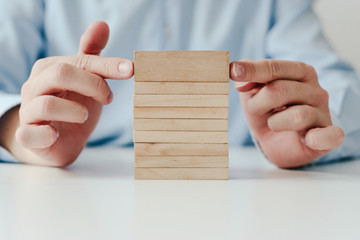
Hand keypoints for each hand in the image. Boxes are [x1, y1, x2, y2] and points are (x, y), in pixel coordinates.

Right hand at [8, 21, 132, 165]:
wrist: (59, 141)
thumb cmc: (74, 106)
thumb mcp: (86, 80)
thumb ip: (92, 56)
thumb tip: (102, 24)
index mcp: (49, 69)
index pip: (78, 61)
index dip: (107, 65)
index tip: (130, 70)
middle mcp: (35, 86)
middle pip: (61, 74)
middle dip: (92, 85)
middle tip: (108, 98)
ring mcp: (28, 112)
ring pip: (48, 104)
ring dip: (76, 111)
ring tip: (85, 115)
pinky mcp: (27, 136)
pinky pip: (30, 134)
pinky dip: (48, 135)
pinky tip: (58, 134)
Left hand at [230, 59, 343, 167]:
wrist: (279, 141)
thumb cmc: (268, 111)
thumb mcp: (254, 94)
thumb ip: (247, 79)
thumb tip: (237, 70)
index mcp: (300, 72)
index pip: (274, 67)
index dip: (252, 71)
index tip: (233, 71)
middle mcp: (315, 90)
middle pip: (279, 90)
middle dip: (257, 103)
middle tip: (254, 110)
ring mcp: (323, 113)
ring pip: (297, 115)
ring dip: (275, 122)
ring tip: (273, 124)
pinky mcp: (328, 136)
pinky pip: (328, 135)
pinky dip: (318, 138)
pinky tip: (309, 138)